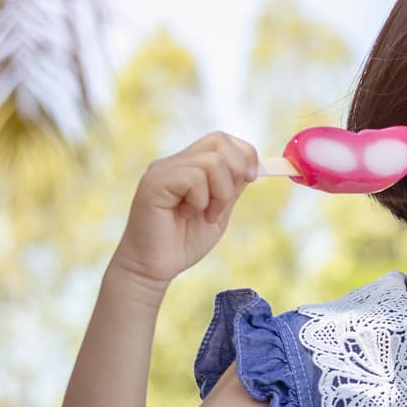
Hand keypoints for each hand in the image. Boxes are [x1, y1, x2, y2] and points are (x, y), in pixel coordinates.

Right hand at [109, 131, 258, 289]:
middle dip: (237, 171)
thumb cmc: (183, 242)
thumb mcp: (219, 211)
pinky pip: (193, 177)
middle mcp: (175, 163)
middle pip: (220, 141)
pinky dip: (201, 200)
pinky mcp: (154, 182)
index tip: (250, 179)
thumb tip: (253, 167)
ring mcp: (163, 170)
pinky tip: (187, 214)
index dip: (244, 155)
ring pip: (211, 162)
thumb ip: (231, 188)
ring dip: (220, 193)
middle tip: (225, 202)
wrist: (154, 267)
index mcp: (190, 166)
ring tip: (206, 215)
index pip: (222, 139)